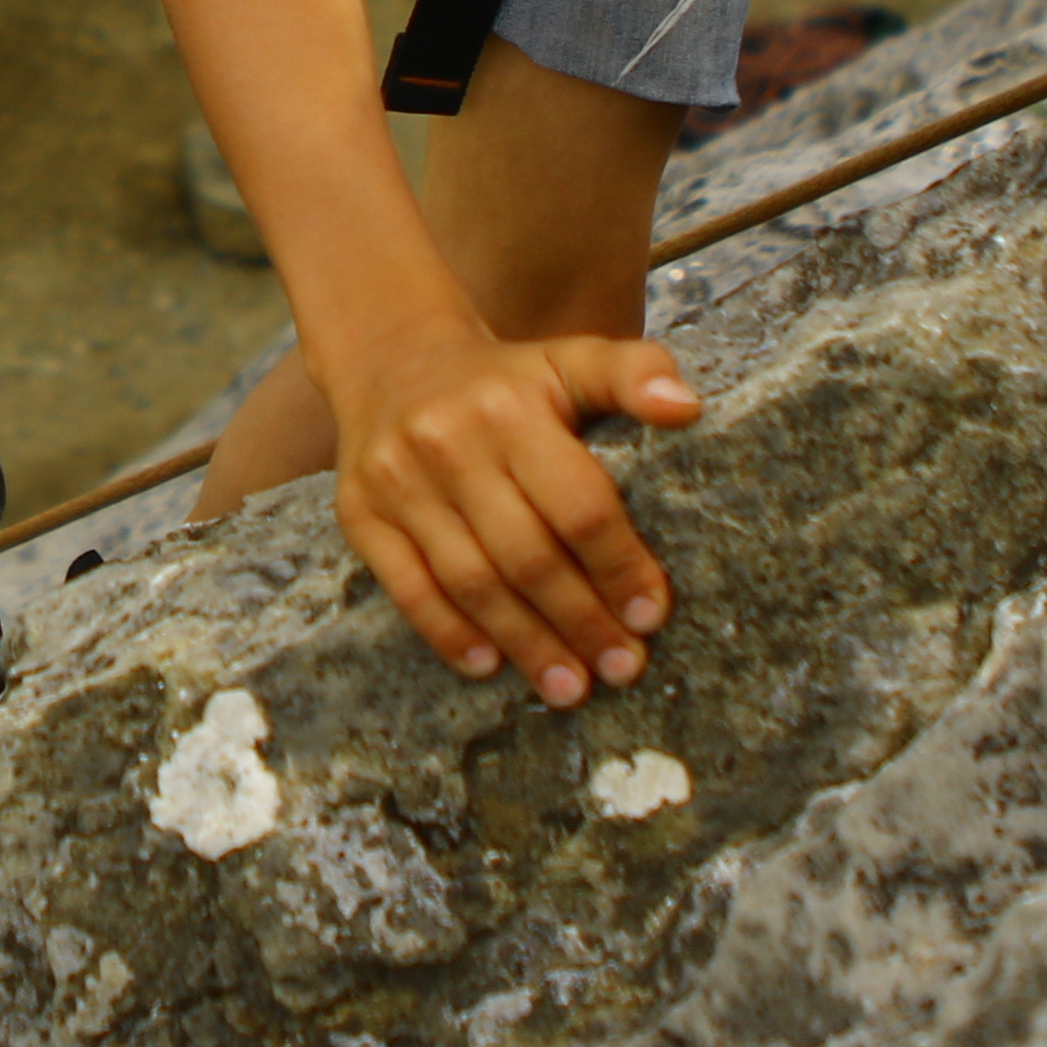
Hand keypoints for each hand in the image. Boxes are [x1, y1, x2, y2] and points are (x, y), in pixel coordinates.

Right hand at [325, 324, 699, 703]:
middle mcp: (448, 443)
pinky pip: (407, 588)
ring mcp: (397, 482)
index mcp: (511, 408)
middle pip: (526, 554)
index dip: (619, 566)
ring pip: (471, 581)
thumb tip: (688, 408)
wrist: (389, 360)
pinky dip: (449, 634)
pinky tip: (489, 665)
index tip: (651, 616)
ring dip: (525, 643)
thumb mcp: (569, 358)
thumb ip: (634, 373)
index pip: (577, 503)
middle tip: (621, 667)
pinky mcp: (359, 513)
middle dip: (581, 621)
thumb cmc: (502, 379)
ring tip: (570, 687)